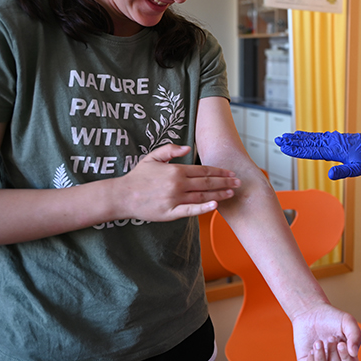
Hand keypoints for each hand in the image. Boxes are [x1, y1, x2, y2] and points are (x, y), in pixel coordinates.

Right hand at [114, 144, 239, 220]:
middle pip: (207, 183)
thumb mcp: (152, 157)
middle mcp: (177, 184)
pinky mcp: (170, 212)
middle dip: (225, 182)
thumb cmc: (138, 176)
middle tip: (238, 181)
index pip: (203, 170)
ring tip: (232, 192)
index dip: (219, 171)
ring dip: (220, 194)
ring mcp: (174, 199)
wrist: (122, 196)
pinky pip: (191, 210)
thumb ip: (170, 150)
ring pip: (202, 196)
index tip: (230, 172)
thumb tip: (188, 148)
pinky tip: (216, 205)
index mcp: (175, 170)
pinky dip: (204, 207)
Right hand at [275, 130, 360, 179]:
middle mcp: (331, 143)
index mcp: (334, 150)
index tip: (284, 147)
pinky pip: (317, 137)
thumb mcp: (359, 168)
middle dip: (292, 142)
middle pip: (307, 142)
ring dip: (296, 138)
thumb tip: (330, 174)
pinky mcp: (334, 139)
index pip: (311, 151)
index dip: (296, 150)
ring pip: (310, 139)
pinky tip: (300, 135)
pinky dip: (306, 136)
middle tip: (278, 140)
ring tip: (284, 137)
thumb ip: (344, 171)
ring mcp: (332, 140)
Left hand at [292, 302, 360, 360]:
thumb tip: (354, 353)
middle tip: (330, 338)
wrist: (311, 312)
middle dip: (333, 355)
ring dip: (320, 359)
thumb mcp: (348, 322)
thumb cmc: (332, 318)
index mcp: (348, 358)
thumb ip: (356, 336)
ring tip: (318, 342)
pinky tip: (312, 349)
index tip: (341, 343)